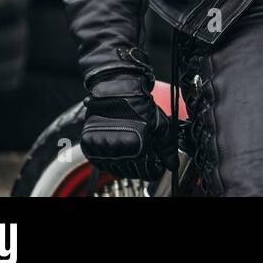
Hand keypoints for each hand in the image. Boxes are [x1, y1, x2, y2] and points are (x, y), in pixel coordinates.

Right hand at [80, 65, 172, 182]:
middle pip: (132, 172)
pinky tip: (119, 151)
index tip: (157, 165)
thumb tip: (172, 164)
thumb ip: (167, 147)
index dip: (155, 169)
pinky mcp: (90, 145)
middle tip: (146, 157)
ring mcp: (101, 148)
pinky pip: (101, 162)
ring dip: (126, 164)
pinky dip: (111, 160)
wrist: (117, 89)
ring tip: (132, 152)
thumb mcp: (160, 124)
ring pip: (116, 169)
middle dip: (142, 167)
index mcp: (136, 146)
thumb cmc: (138, 103)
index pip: (148, 172)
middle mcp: (116, 149)